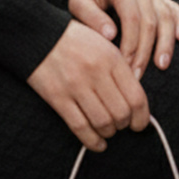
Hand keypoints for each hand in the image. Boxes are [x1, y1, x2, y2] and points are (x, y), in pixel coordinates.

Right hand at [27, 21, 147, 152]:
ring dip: (109, 132)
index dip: (142, 117)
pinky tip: (98, 144)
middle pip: (121, 113)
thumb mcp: (103, 45)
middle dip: (125, 125)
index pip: (136, 97)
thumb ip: (121, 69)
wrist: (36, 34)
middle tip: (122, 125)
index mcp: (111, 58)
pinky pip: (80, 126)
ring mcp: (76, 85)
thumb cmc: (74, 41)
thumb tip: (136, 102)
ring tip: (108, 131)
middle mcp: (96, 72)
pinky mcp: (58, 97)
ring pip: (102, 122)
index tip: (140, 124)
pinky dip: (92, 141)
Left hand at [68, 0, 178, 81]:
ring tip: (162, 66)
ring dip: (166, 44)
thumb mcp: (78, 3)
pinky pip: (176, 10)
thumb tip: (110, 35)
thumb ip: (91, 17)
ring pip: (167, 18)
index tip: (124, 66)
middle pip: (150, 21)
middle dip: (145, 52)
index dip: (130, 44)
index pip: (131, 18)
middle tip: (138, 75)